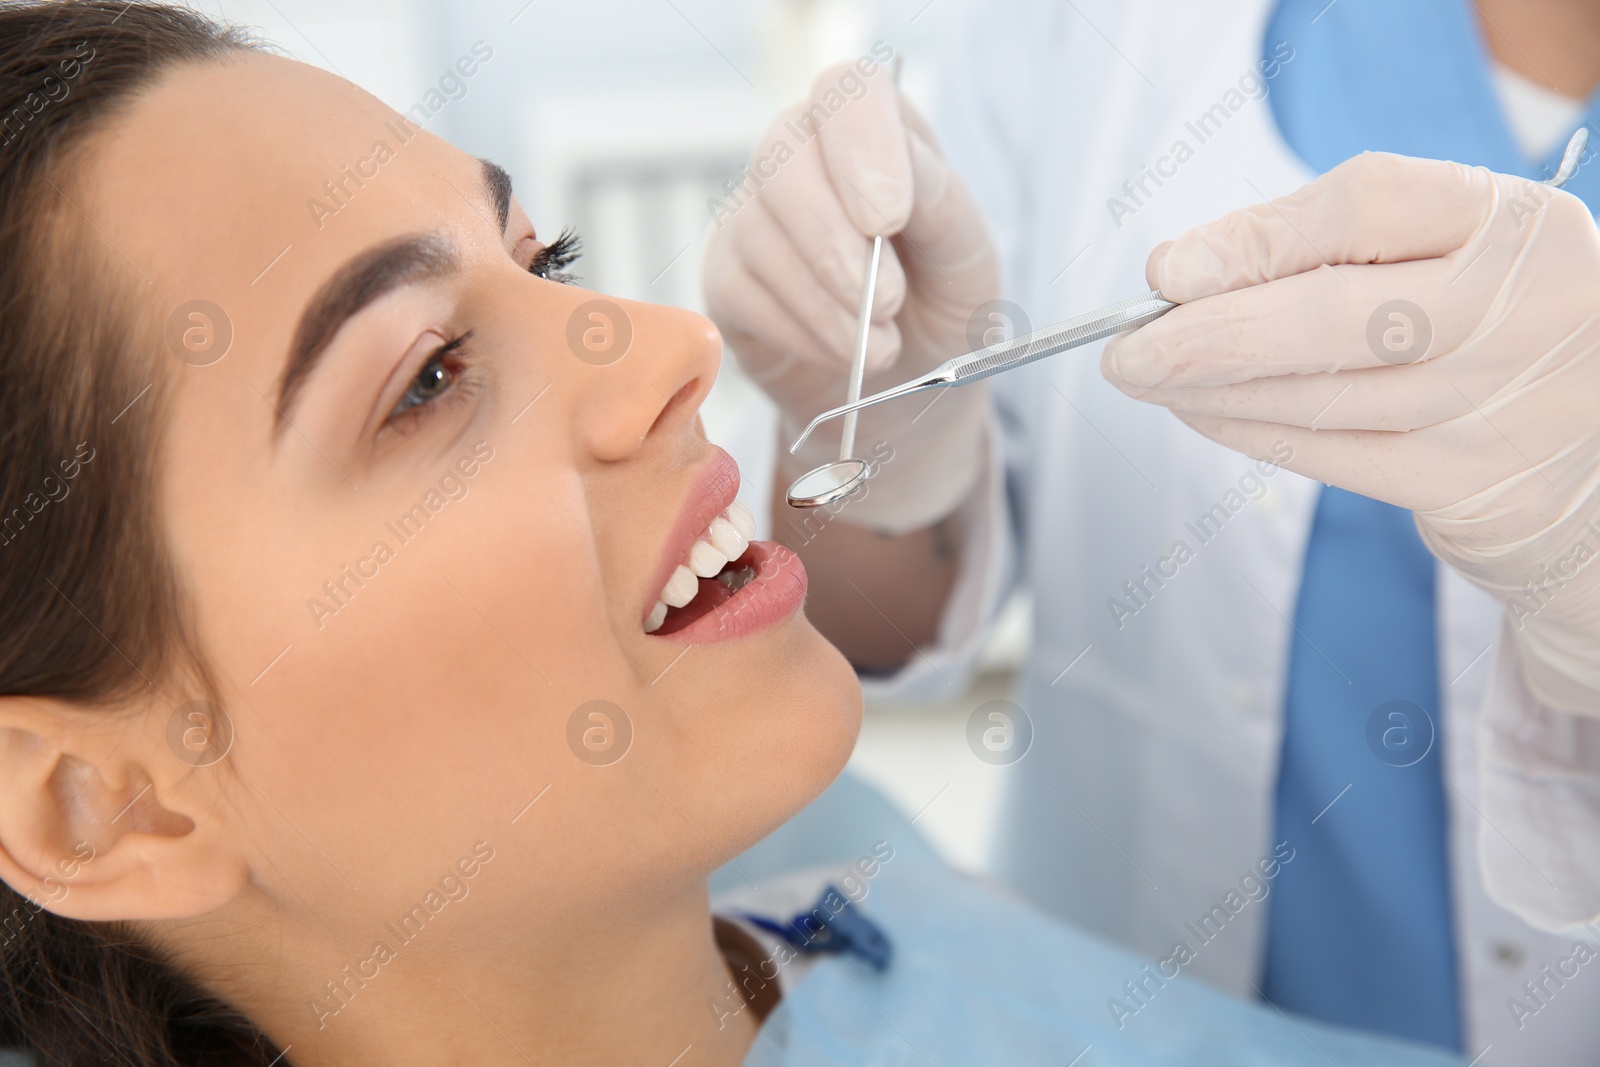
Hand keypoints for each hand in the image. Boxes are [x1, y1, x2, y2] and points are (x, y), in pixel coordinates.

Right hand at [702, 59, 1000, 531]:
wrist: (908, 386)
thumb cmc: (942, 306)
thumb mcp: (968, 259)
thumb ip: (942, 208)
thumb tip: (895, 189)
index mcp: (875, 130)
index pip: (845, 92)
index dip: (861, 145)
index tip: (888, 218)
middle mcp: (803, 155)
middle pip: (782, 157)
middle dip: (835, 241)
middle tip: (889, 302)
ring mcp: (754, 214)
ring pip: (759, 231)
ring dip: (827, 302)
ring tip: (880, 345)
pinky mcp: (726, 277)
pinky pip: (742, 291)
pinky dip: (801, 331)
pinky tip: (841, 352)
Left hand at [1101, 152, 1599, 711]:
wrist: (1595, 447)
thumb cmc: (1489, 323)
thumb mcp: (1448, 252)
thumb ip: (1335, 244)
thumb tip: (1185, 273)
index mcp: (1516, 225)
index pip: (1369, 205)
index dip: (1254, 238)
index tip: (1168, 269)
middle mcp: (1522, 311)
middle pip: (1334, 316)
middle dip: (1208, 336)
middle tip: (1125, 350)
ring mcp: (1499, 406)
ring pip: (1320, 397)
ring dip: (1212, 390)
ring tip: (1147, 377)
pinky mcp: (1471, 485)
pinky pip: (1332, 458)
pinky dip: (1251, 433)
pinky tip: (1201, 412)